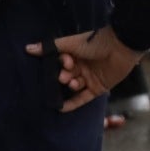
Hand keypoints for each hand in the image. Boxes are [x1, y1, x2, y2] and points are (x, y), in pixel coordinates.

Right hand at [26, 26, 140, 111]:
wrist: (122, 47)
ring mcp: (89, 78)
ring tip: (73, 82)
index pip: (61, 63)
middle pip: (67, 75)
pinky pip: (83, 98)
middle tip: (65, 76)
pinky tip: (61, 108)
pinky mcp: (98, 88)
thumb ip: (50, 47)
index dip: (61, 64)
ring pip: (74, 86)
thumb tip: (27, 48)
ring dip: (71, 86)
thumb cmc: (96, 42)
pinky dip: (73, 103)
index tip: (65, 63)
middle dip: (65, 76)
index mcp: (75, 55)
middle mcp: (81, 67)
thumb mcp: (71, 43)